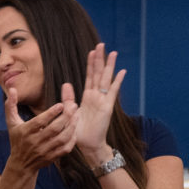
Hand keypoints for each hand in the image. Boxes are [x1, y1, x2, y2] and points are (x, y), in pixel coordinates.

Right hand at [3, 86, 75, 172]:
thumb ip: (11, 105)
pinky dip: (72, 139)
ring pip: (62, 138)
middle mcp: (35, 142)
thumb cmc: (17, 139)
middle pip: (54, 128)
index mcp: (25, 132)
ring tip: (77, 115)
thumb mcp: (11, 122)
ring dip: (72, 126)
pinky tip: (74, 129)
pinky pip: (65, 148)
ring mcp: (44, 151)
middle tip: (74, 106)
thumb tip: (12, 88)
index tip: (61, 105)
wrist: (21, 164)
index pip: (39, 122)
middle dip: (66, 116)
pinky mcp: (52, 157)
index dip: (51, 113)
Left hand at [73, 43, 125, 162]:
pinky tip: (122, 71)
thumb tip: (67, 83)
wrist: (87, 144)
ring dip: (109, 66)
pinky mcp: (107, 107)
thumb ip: (69, 97)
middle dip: (100, 59)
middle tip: (101, 44)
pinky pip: (113, 91)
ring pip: (106, 79)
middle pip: (99, 73)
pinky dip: (117, 81)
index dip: (91, 63)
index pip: (89, 76)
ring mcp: (103, 100)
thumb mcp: (71, 111)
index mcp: (87, 96)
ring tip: (113, 52)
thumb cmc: (79, 130)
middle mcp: (96, 96)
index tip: (92, 50)